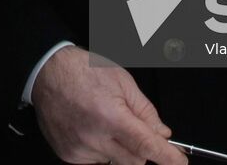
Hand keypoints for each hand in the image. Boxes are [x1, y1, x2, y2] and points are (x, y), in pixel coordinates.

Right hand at [32, 45, 186, 164]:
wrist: (47, 73)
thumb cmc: (82, 71)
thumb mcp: (122, 81)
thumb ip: (145, 111)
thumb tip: (162, 134)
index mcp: (110, 116)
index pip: (147, 146)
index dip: (168, 157)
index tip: (179, 161)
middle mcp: (94, 137)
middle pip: (135, 160)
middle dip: (143, 149)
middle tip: (137, 130)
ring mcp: (79, 149)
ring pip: (115, 162)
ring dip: (120, 149)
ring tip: (107, 121)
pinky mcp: (68, 155)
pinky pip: (96, 161)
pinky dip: (102, 150)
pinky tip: (93, 129)